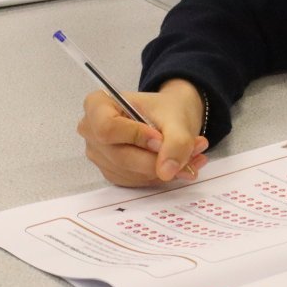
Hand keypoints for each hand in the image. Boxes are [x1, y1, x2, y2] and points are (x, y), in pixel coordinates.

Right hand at [77, 78, 207, 186]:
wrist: (172, 116)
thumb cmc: (167, 109)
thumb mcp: (177, 118)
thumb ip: (176, 142)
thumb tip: (166, 172)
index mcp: (97, 105)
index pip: (107, 128)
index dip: (136, 137)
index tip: (161, 138)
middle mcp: (92, 131)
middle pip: (121, 155)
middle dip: (160, 157)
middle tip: (194, 149)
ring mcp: (100, 154)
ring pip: (131, 172)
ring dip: (167, 168)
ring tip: (193, 154)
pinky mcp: (113, 172)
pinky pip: (136, 181)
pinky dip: (162, 176)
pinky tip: (180, 164)